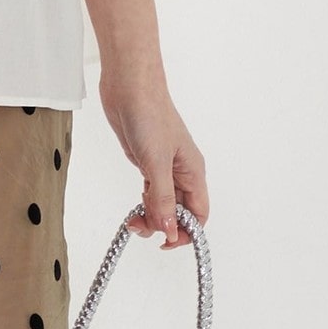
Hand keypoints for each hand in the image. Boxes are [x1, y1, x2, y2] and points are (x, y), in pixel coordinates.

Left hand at [97, 74, 208, 249]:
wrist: (128, 86)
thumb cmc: (148, 115)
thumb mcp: (155, 162)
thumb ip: (162, 198)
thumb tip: (170, 230)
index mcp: (193, 171)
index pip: (199, 213)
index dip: (188, 232)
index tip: (167, 242)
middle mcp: (181, 171)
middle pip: (180, 211)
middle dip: (164, 225)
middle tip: (141, 228)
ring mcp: (163, 166)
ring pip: (163, 202)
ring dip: (151, 216)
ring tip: (133, 220)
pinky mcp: (146, 159)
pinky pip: (150, 190)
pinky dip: (143, 202)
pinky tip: (134, 207)